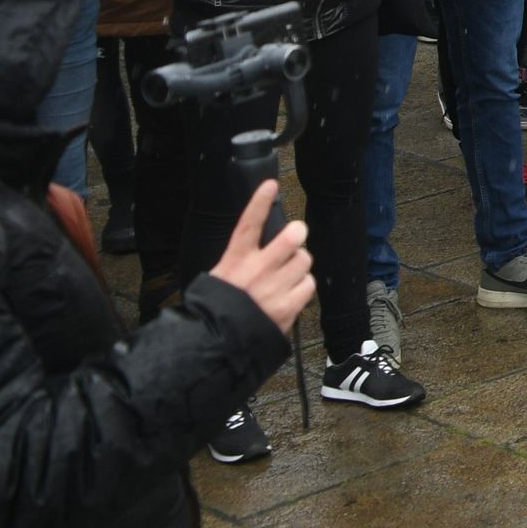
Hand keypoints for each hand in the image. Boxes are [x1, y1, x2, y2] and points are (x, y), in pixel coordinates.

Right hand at [202, 180, 315, 330]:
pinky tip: (291, 292)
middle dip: (297, 233)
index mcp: (234, 261)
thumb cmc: (218, 307)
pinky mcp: (288, 306)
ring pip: (304, 259)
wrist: (217, 342)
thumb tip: (261, 245)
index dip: (259, 203)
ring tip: (287, 273)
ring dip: (299, 263)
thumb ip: (241, 260)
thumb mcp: (219, 277)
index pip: (249, 225)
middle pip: (291, 237)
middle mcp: (256, 271)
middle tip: (295, 237)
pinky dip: (303, 286)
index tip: (270, 185)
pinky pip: (308, 284)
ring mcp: (274, 288)